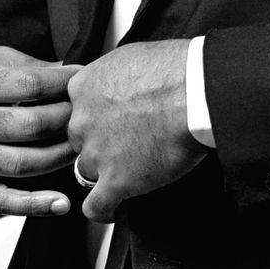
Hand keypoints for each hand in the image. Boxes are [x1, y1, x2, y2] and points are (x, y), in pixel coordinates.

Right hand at [0, 46, 79, 217]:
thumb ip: (24, 66)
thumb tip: (69, 72)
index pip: (27, 85)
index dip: (63, 84)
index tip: (87, 82)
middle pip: (28, 125)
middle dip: (67, 121)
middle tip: (91, 117)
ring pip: (20, 163)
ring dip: (59, 158)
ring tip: (82, 150)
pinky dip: (32, 206)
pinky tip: (59, 204)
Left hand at [67, 39, 204, 221]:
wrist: (194, 92)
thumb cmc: (174, 70)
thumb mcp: (129, 57)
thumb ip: (111, 76)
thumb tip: (118, 82)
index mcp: (83, 88)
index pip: (75, 111)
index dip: (94, 119)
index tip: (106, 123)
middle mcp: (82, 121)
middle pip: (80, 142)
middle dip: (100, 144)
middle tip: (127, 142)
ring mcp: (97, 153)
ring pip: (88, 170)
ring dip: (107, 172)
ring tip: (130, 171)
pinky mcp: (117, 181)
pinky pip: (97, 207)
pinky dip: (103, 211)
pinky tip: (113, 209)